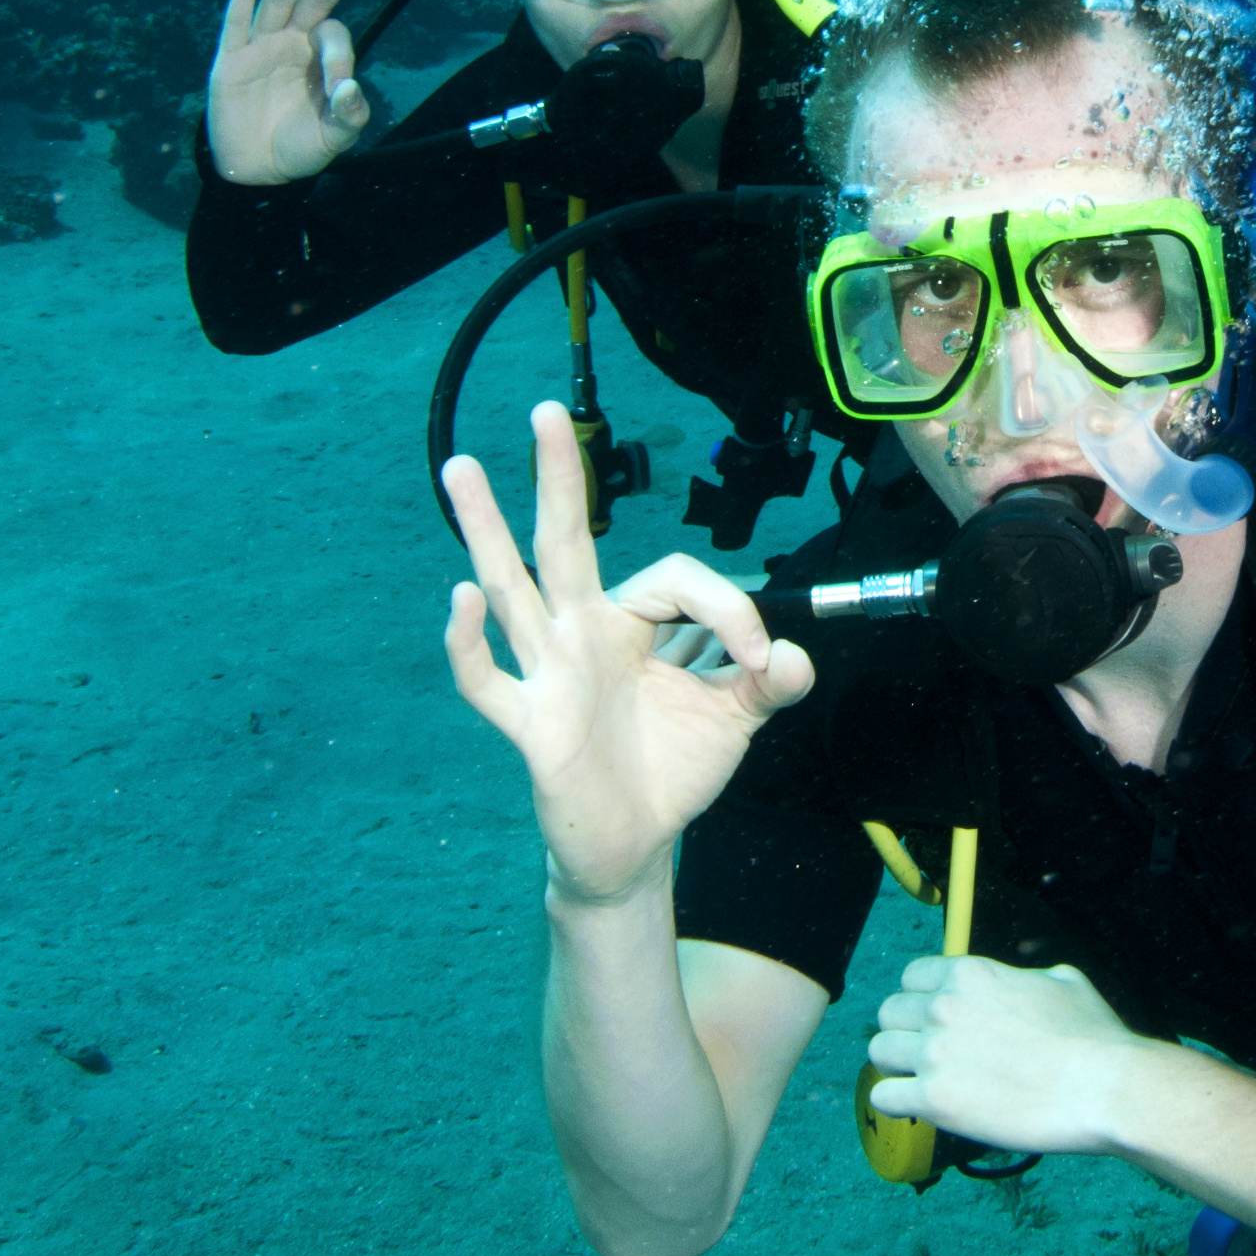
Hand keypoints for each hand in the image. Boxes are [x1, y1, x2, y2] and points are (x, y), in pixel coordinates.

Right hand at [207, 0, 371, 183]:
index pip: (334, 37)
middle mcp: (292, 43)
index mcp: (319, 57)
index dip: (339, 56)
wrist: (257, 172)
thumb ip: (350, 115)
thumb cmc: (300, 147)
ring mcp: (261, 46)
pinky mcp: (231, 59)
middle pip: (313, 0)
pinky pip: (236, 20)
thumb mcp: (334, 138)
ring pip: (278, 0)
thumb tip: (349, 88)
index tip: (337, 90)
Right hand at [441, 403, 813, 905]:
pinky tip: (462, 600)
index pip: (674, 578)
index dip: (729, 609)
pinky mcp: (532, 725)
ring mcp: (549, 674)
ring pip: (514, 591)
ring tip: (462, 467)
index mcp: (631, 623)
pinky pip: (489, 681)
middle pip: (566, 543)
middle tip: (547, 410)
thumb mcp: (733, 717)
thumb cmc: (672, 767)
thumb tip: (794, 655)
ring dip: (487, 530)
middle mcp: (581, 635)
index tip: (762, 662)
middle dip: (560, 478)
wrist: (636, 845)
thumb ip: (768, 681)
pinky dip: (469, 643)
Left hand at [865, 955, 1150, 1155]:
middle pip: (889, 1013)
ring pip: (879, 1053)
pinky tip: (920, 1109)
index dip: (920, 1000)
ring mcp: (936, 1053)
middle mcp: (944, 1007)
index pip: (911, 978)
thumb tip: (1025, 979)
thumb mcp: (1064, 981)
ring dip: (898, 1068)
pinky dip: (897, 1105)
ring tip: (922, 1084)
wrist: (1105, 1088)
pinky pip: (883, 1098)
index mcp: (970, 974)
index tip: (934, 1022)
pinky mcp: (935, 1099)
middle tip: (929, 1057)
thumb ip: (1028, 976)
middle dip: (906, 1033)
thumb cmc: (1094, 1038)